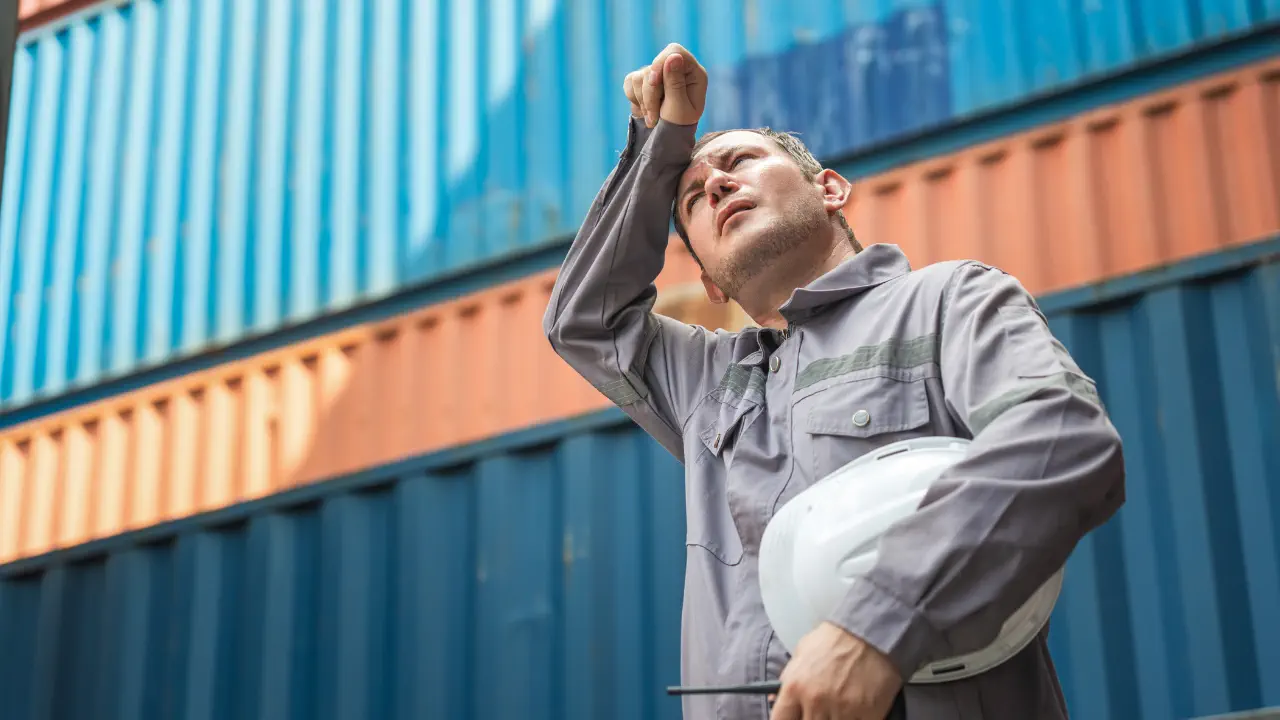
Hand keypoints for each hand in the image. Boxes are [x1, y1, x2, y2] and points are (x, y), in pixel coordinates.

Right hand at [622, 43, 706, 127]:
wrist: (666, 139)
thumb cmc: (678, 126)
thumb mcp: (679, 109)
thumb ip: (675, 84)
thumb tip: (673, 56)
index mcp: (693, 73)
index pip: (674, 51)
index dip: (660, 63)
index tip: (652, 82)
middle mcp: (676, 69)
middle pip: (654, 66)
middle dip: (650, 92)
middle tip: (654, 117)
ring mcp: (658, 74)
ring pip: (640, 77)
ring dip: (644, 101)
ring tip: (653, 119)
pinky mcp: (643, 80)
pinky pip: (630, 82)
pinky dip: (634, 99)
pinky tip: (645, 111)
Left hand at [770, 622, 902, 719]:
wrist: (871, 631)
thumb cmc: (835, 640)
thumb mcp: (802, 653)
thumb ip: (787, 679)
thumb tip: (774, 699)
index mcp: (795, 686)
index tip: (794, 718)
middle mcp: (815, 701)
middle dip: (812, 718)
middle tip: (820, 710)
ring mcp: (842, 710)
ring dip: (834, 719)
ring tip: (839, 707)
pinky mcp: (868, 715)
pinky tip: (856, 711)